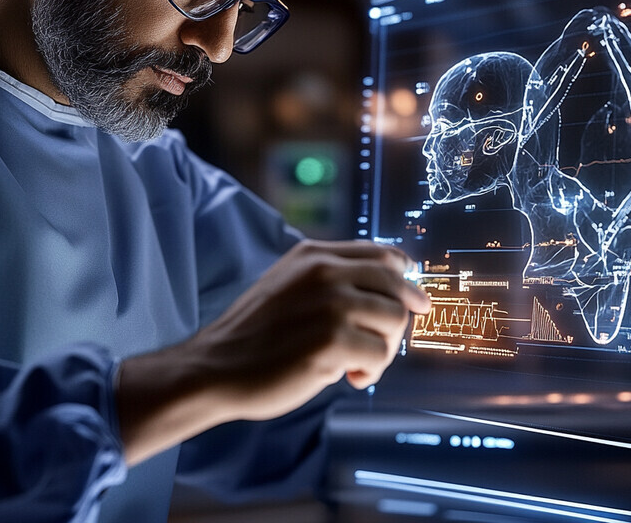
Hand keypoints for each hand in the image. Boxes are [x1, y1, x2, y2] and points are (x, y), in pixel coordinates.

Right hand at [191, 239, 431, 418]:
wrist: (216, 366)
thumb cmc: (255, 333)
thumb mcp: (290, 285)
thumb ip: (331, 279)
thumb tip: (387, 291)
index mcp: (314, 254)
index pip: (381, 255)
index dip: (405, 277)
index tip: (414, 297)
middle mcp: (325, 270)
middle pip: (396, 285)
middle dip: (400, 317)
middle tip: (386, 340)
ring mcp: (330, 302)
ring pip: (394, 320)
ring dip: (384, 348)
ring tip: (357, 363)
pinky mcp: (332, 339)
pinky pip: (381, 354)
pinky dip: (371, 371)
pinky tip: (348, 377)